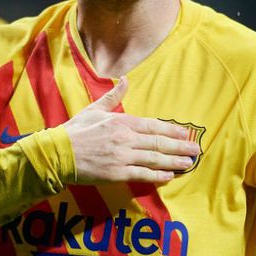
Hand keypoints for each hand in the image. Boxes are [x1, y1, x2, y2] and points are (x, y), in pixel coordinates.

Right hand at [63, 77, 200, 183]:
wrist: (58, 153)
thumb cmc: (75, 130)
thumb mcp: (94, 109)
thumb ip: (113, 96)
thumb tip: (124, 79)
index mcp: (122, 122)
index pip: (153, 126)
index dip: (172, 131)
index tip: (186, 133)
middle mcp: (126, 138)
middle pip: (159, 143)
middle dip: (180, 147)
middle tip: (196, 150)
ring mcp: (122, 156)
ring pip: (154, 159)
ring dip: (174, 161)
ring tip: (189, 163)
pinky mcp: (117, 173)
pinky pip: (143, 174)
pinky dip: (158, 175)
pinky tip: (169, 176)